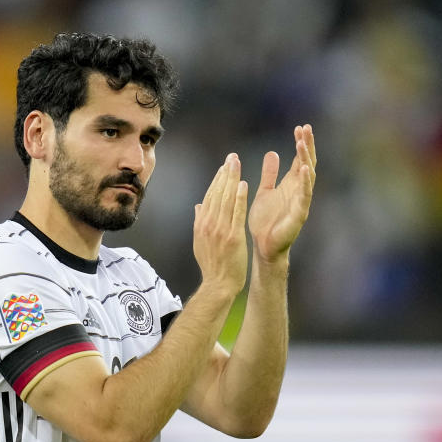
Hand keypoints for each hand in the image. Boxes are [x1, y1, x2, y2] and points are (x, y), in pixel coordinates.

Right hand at [193, 153, 248, 296]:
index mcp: (201, 224)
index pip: (210, 196)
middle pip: (217, 193)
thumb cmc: (213, 265)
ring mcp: (220, 230)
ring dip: (231, 179)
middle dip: (224, 173)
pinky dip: (239, 198)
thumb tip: (198, 206)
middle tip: (231, 157)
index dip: (217, 180)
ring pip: (226, 199)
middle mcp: (208, 224)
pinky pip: (236, 213)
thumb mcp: (200, 242)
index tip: (224, 166)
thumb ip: (200, 222)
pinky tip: (243, 184)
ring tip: (236, 163)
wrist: (219, 284)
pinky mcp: (233, 237)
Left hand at [249, 124, 316, 261]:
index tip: (300, 127)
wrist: (263, 246)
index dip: (301, 143)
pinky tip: (305, 169)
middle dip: (307, 146)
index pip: (299, 159)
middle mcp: (299, 191)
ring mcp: (301, 202)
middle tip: (306, 128)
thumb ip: (270, 173)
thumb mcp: (265, 191)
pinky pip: (305, 196)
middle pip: (307, 163)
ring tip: (302, 143)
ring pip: (308, 177)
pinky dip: (306, 183)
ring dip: (306, 159)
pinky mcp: (299, 215)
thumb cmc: (265, 221)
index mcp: (291, 185)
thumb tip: (273, 152)